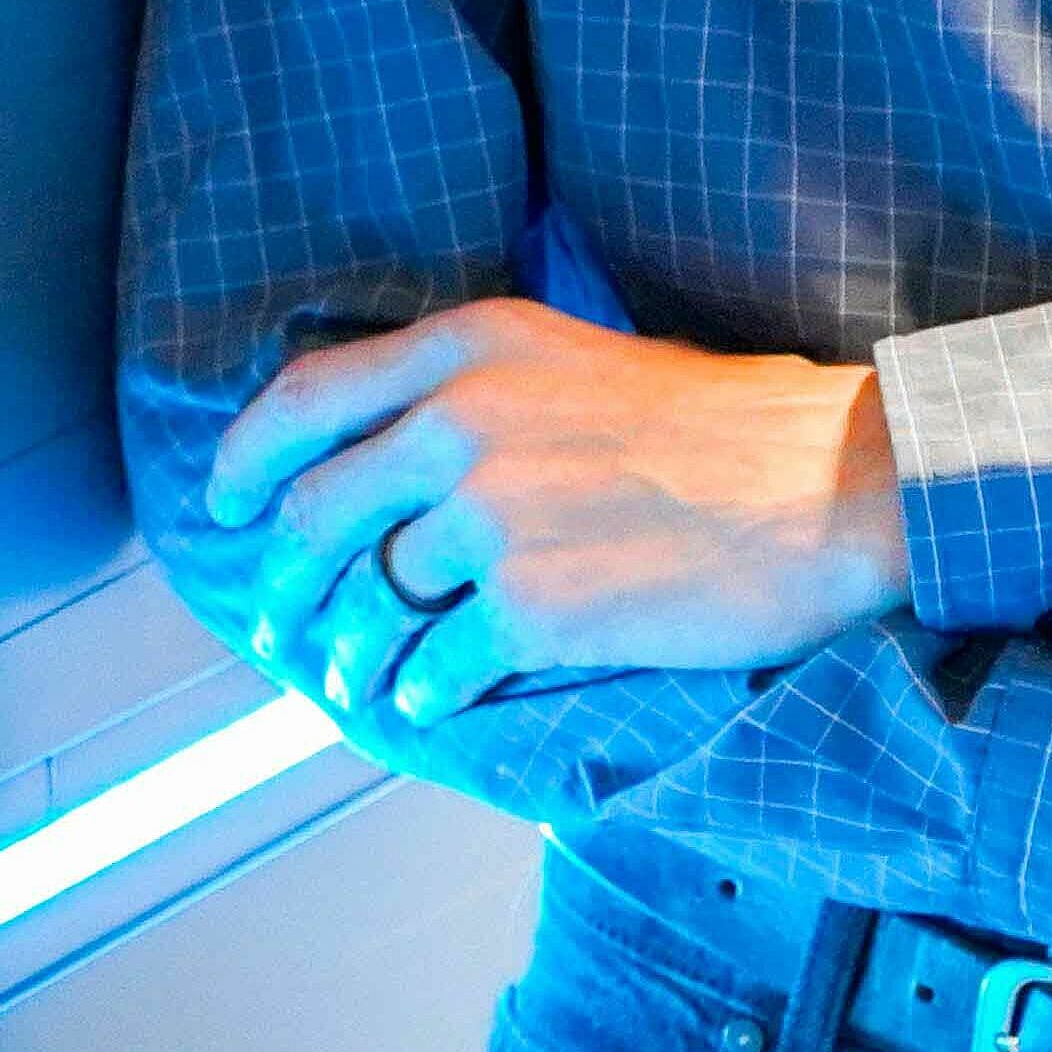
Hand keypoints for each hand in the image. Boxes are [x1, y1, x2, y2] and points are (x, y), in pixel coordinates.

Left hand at [197, 296, 907, 731]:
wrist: (826, 483)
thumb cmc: (713, 424)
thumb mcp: (571, 360)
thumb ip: (473, 391)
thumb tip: (386, 456)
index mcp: (467, 347)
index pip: (306, 397)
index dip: (246, 456)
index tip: (225, 501)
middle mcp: (460, 421)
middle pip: (318, 510)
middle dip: (282, 575)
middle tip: (273, 618)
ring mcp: (492, 516)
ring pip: (371, 596)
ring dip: (351, 649)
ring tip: (352, 678)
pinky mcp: (533, 605)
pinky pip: (437, 663)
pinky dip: (422, 692)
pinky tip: (430, 704)